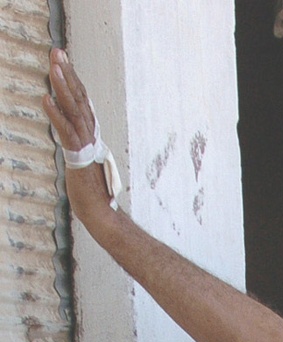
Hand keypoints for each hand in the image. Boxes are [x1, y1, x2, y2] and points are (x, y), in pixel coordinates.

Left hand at [43, 49, 114, 227]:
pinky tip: (45, 99)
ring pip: (73, 109)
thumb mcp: (83, 162)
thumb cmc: (92, 191)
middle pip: (78, 98)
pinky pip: (65, 130)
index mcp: (91, 134)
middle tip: (57, 52)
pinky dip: (55, 114)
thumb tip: (70, 137)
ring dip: (62, 86)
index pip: (82, 101)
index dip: (72, 79)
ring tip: (52, 66)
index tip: (63, 60)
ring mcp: (85, 144)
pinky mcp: (78, 156)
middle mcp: (90, 135)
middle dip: (67, 73)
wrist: (101, 212)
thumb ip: (78, 146)